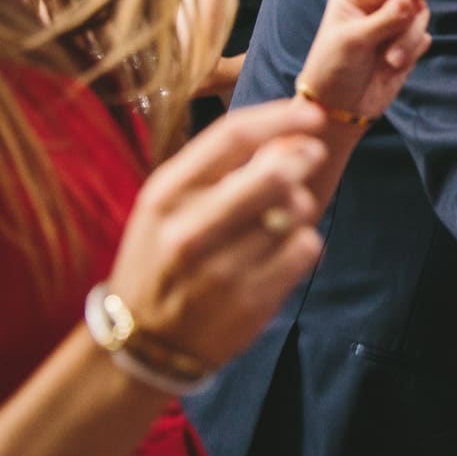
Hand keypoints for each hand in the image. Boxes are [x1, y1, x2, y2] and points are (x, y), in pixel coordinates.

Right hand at [105, 101, 330, 366]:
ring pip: (296, 210)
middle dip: (303, 157)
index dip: (280, 118)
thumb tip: (289, 136)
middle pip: (274, 175)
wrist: (144, 341)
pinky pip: (306, 248)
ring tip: (282, 215)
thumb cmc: (163, 257)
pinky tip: (284, 249)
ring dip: (301, 204)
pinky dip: (305, 242)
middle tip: (311, 154)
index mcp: (165, 194)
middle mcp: (189, 230)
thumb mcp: (169, 206)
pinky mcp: (251, 299)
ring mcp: (221, 269)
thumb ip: (220, 169)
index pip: (231, 136)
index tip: (313, 114)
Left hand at [295, 0, 432, 120]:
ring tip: (390, 61)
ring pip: (421, 15)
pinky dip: (412, 52)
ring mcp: (394, 23)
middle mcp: (377, 3)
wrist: (339, 108)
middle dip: (413, 7)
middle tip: (412, 17)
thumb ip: (386, 18)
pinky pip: (423, 38)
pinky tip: (393, 67)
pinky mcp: (407, 45)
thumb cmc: (334, 68)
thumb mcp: (354, 40)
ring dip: (408, 39)